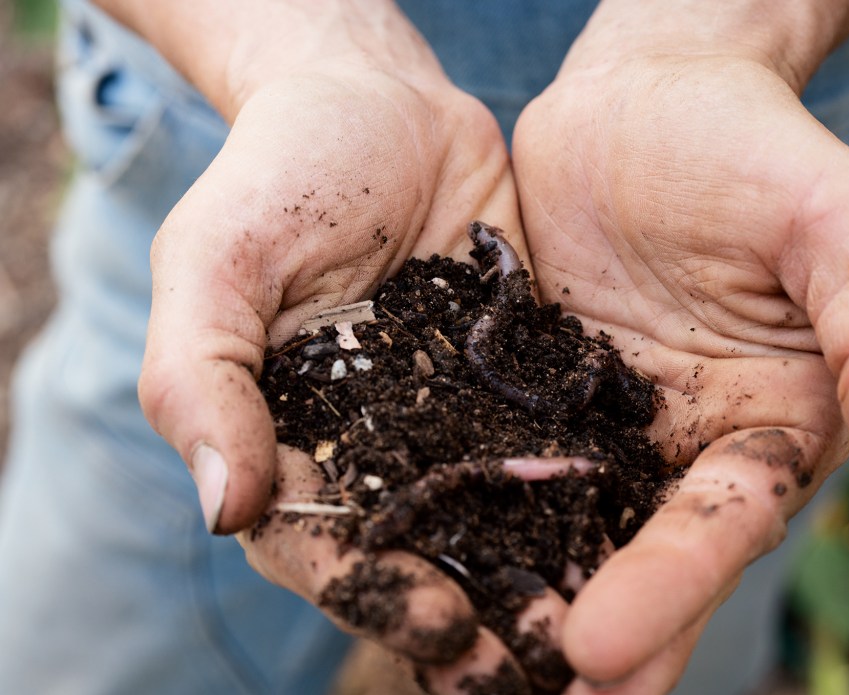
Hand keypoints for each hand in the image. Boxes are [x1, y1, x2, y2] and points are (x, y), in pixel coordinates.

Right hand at [127, 3, 572, 686]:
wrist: (380, 103)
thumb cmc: (281, 174)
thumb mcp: (215, 261)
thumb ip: (204, 379)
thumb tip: (223, 511)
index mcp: (293, 440)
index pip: (329, 544)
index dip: (381, 594)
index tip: (443, 633)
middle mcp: (380, 448)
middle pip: (424, 551)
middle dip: (477, 616)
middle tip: (537, 671)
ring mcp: (456, 420)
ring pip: (497, 518)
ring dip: (541, 582)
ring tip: (599, 639)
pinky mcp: (523, 383)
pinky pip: (555, 448)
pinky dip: (589, 499)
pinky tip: (635, 542)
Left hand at [512, 28, 848, 694]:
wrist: (648, 91)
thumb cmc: (756, 147)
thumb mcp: (837, 228)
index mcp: (766, 426)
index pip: (719, 526)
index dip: (669, 591)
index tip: (603, 657)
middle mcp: (678, 444)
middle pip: (630, 555)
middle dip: (583, 636)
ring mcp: (595, 423)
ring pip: (552, 525)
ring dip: (508, 597)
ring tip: (450, 669)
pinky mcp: (524, 390)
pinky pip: (487, 454)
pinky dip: (456, 510)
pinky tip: (408, 560)